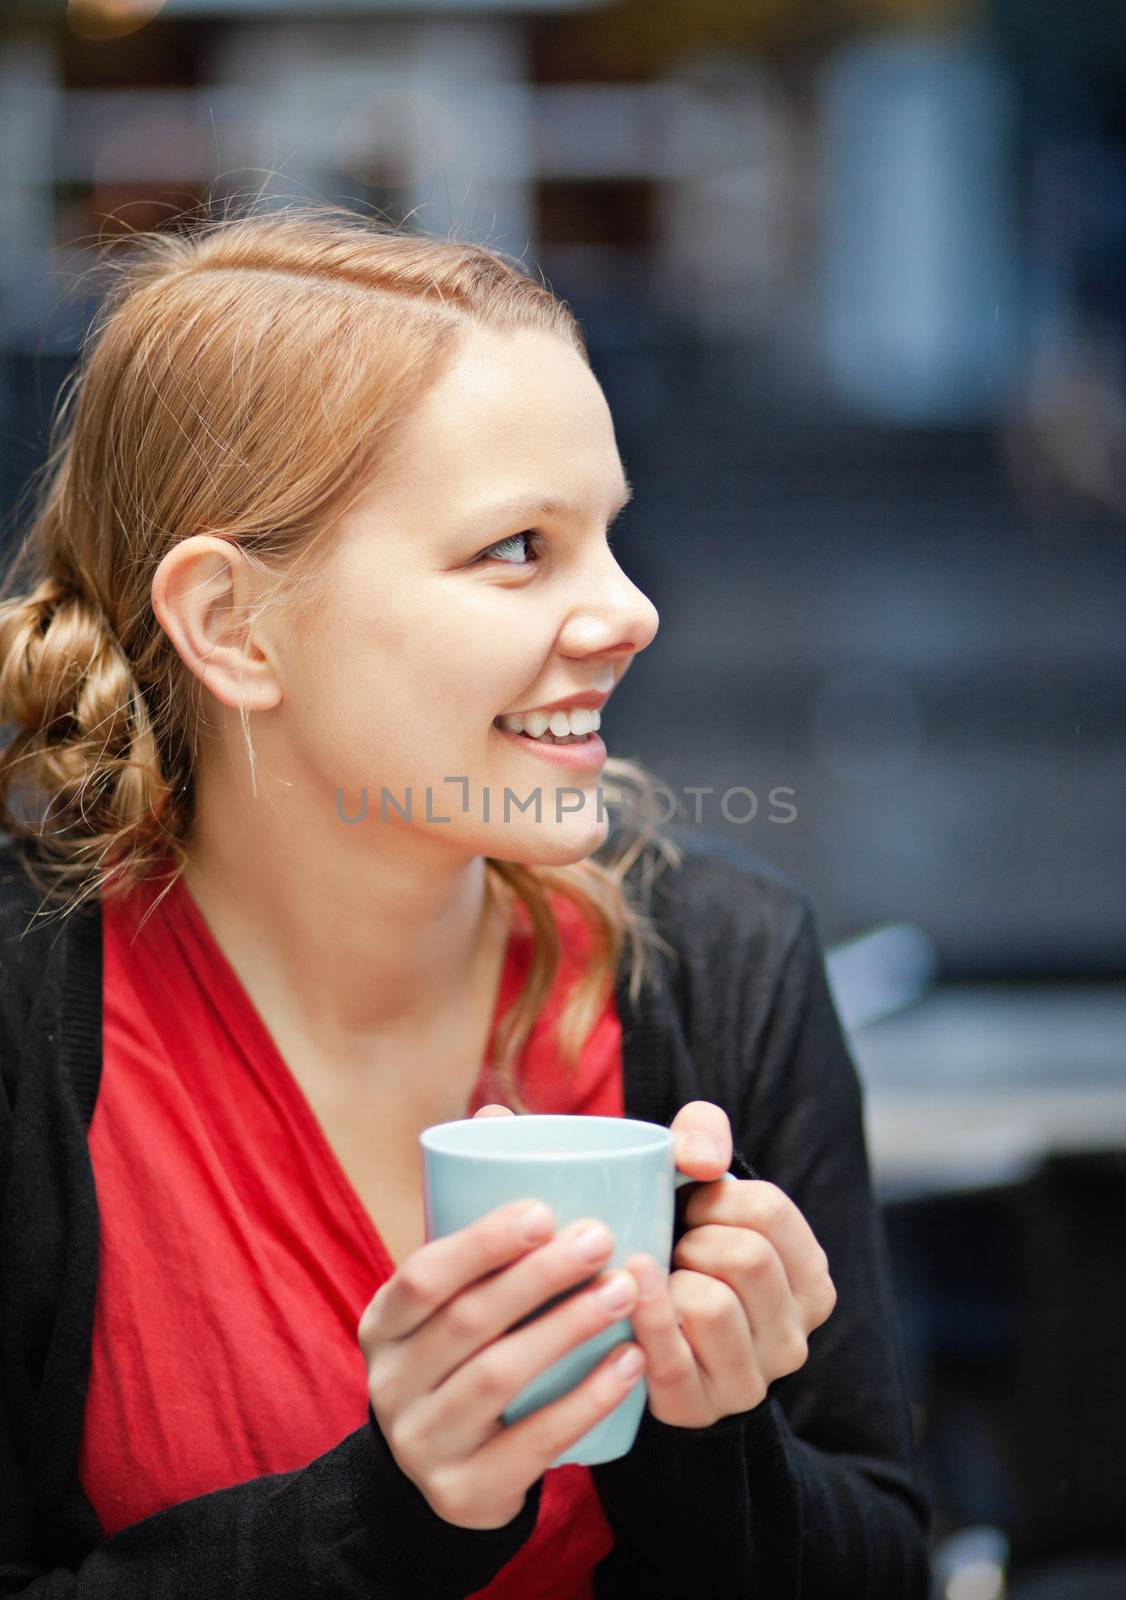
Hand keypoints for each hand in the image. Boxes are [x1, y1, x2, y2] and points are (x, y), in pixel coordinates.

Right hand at [356, 1106, 645, 1530]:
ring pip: (500, 1379)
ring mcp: (422, 1445)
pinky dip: (585, 1401)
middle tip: (604, 1240)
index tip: (545, 1208)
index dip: (482, 1241)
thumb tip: (495, 1111)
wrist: (438, 1479)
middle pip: (468, 1323)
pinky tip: (629, 1363)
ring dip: (569, 1329)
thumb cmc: (457, 1356)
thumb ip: (468, 1217)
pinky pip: (531, 1444)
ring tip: (627, 1291)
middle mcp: (389, 1385)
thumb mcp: (445, 1299)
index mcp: (381, 1325)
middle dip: (541, 1277)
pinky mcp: (464, 1494)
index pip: (423, 1275)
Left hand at [622, 1100, 837, 1428]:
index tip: (692, 1205)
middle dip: (695, 1238)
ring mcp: (751, 1380)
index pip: (771, 1211)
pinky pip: (671, 1357)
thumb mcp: (697, 1179)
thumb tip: (702, 1161)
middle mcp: (795, 1338)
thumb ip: (703, 1133)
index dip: (716, 1197)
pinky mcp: (699, 1408)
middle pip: (748, 1258)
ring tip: (659, 1278)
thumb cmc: (678, 1240)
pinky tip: (629, 1290)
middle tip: (673, 1244)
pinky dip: (646, 1315)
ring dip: (671, 1280)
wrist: (640, 1330)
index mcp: (811, 1280)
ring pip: (712, 1306)